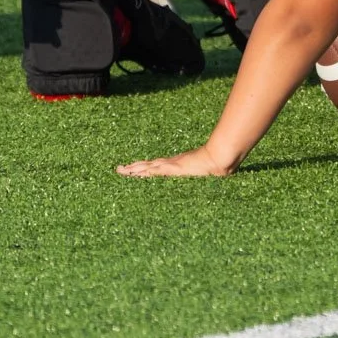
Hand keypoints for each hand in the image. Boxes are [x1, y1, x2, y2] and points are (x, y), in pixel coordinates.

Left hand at [116, 144, 237, 178]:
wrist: (218, 159)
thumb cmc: (213, 167)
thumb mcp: (202, 173)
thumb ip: (199, 173)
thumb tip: (203, 178)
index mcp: (175, 166)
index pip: (155, 167)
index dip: (143, 168)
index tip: (132, 169)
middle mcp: (170, 164)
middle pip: (147, 166)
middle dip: (133, 168)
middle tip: (119, 169)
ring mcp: (171, 166)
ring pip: (147, 168)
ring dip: (133, 169)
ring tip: (121, 170)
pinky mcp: (173, 169)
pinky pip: (154, 171)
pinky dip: (144, 172)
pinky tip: (134, 172)